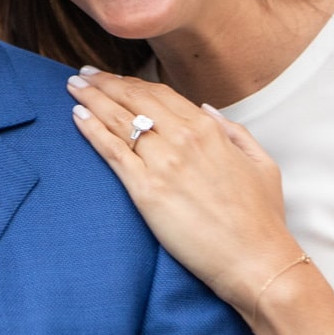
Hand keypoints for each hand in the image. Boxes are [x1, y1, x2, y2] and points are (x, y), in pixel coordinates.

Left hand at [66, 70, 300, 314]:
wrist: (254, 259)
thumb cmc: (261, 218)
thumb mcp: (260, 162)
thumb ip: (233, 132)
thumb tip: (207, 110)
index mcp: (209, 129)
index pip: (160, 95)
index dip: (132, 84)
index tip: (115, 79)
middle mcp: (183, 138)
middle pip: (134, 100)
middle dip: (105, 83)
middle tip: (84, 75)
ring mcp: (162, 163)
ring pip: (118, 120)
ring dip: (92, 99)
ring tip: (72, 87)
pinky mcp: (145, 190)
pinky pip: (112, 151)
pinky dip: (91, 130)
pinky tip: (77, 116)